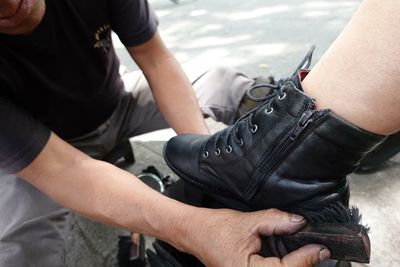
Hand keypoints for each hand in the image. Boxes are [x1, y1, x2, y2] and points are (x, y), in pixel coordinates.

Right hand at [186, 208, 329, 266]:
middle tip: (317, 248)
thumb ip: (276, 221)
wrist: (195, 232)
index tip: (322, 247)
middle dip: (303, 262)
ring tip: (302, 248)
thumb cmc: (214, 229)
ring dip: (294, 263)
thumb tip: (300, 223)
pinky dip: (283, 262)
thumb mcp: (247, 222)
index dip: (306, 258)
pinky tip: (284, 251)